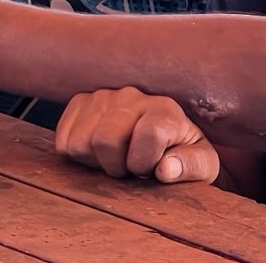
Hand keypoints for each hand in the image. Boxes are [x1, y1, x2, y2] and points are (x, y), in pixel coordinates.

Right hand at [55, 87, 219, 183]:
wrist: (162, 138)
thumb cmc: (183, 154)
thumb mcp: (202, 166)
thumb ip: (192, 167)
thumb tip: (165, 169)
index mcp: (165, 109)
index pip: (147, 135)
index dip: (144, 163)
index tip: (149, 170)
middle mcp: (131, 96)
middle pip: (104, 139)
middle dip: (115, 166)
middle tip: (128, 168)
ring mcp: (103, 96)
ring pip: (79, 141)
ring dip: (95, 160)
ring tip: (115, 158)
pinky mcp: (80, 103)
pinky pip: (63, 138)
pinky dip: (77, 154)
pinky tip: (98, 152)